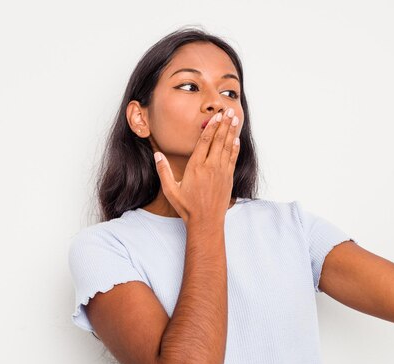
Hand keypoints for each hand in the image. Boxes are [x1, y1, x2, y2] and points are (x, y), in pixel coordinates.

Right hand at [153, 108, 240, 225]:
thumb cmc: (187, 207)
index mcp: (196, 167)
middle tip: (228, 111)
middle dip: (224, 124)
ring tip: (234, 119)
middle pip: (218, 141)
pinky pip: (233, 159)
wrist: (206, 222)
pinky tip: (236, 139)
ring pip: (227, 147)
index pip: (204, 142)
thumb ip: (164, 172)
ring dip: (231, 132)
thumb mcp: (171, 190)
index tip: (215, 116)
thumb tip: (157, 155)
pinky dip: (235, 148)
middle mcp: (210, 167)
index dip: (211, 127)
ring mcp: (221, 172)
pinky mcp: (228, 178)